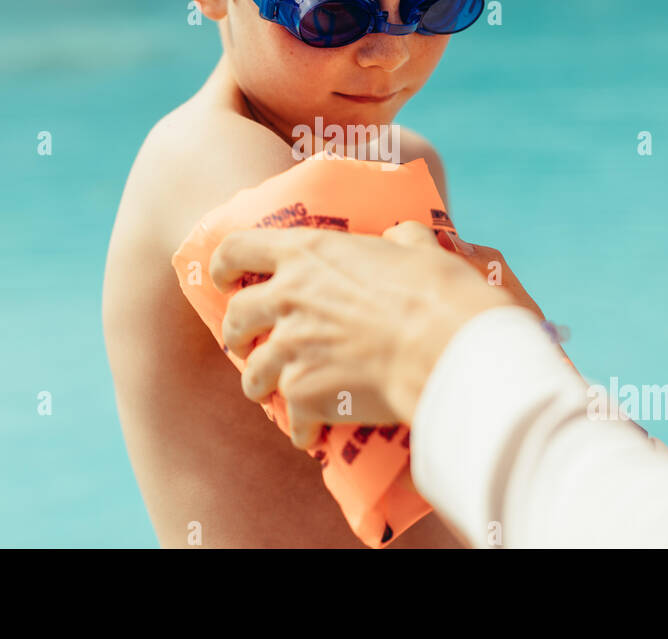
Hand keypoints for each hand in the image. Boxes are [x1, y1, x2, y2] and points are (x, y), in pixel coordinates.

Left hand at [209, 222, 524, 442]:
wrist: (445, 349)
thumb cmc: (437, 294)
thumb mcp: (420, 249)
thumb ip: (402, 238)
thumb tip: (402, 235)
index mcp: (307, 254)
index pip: (238, 248)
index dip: (223, 263)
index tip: (222, 277)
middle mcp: (287, 298)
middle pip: (237, 317)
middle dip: (236, 333)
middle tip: (244, 341)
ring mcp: (290, 348)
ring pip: (252, 374)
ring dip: (259, 384)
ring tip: (271, 393)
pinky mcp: (304, 394)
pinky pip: (290, 418)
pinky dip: (300, 427)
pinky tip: (312, 433)